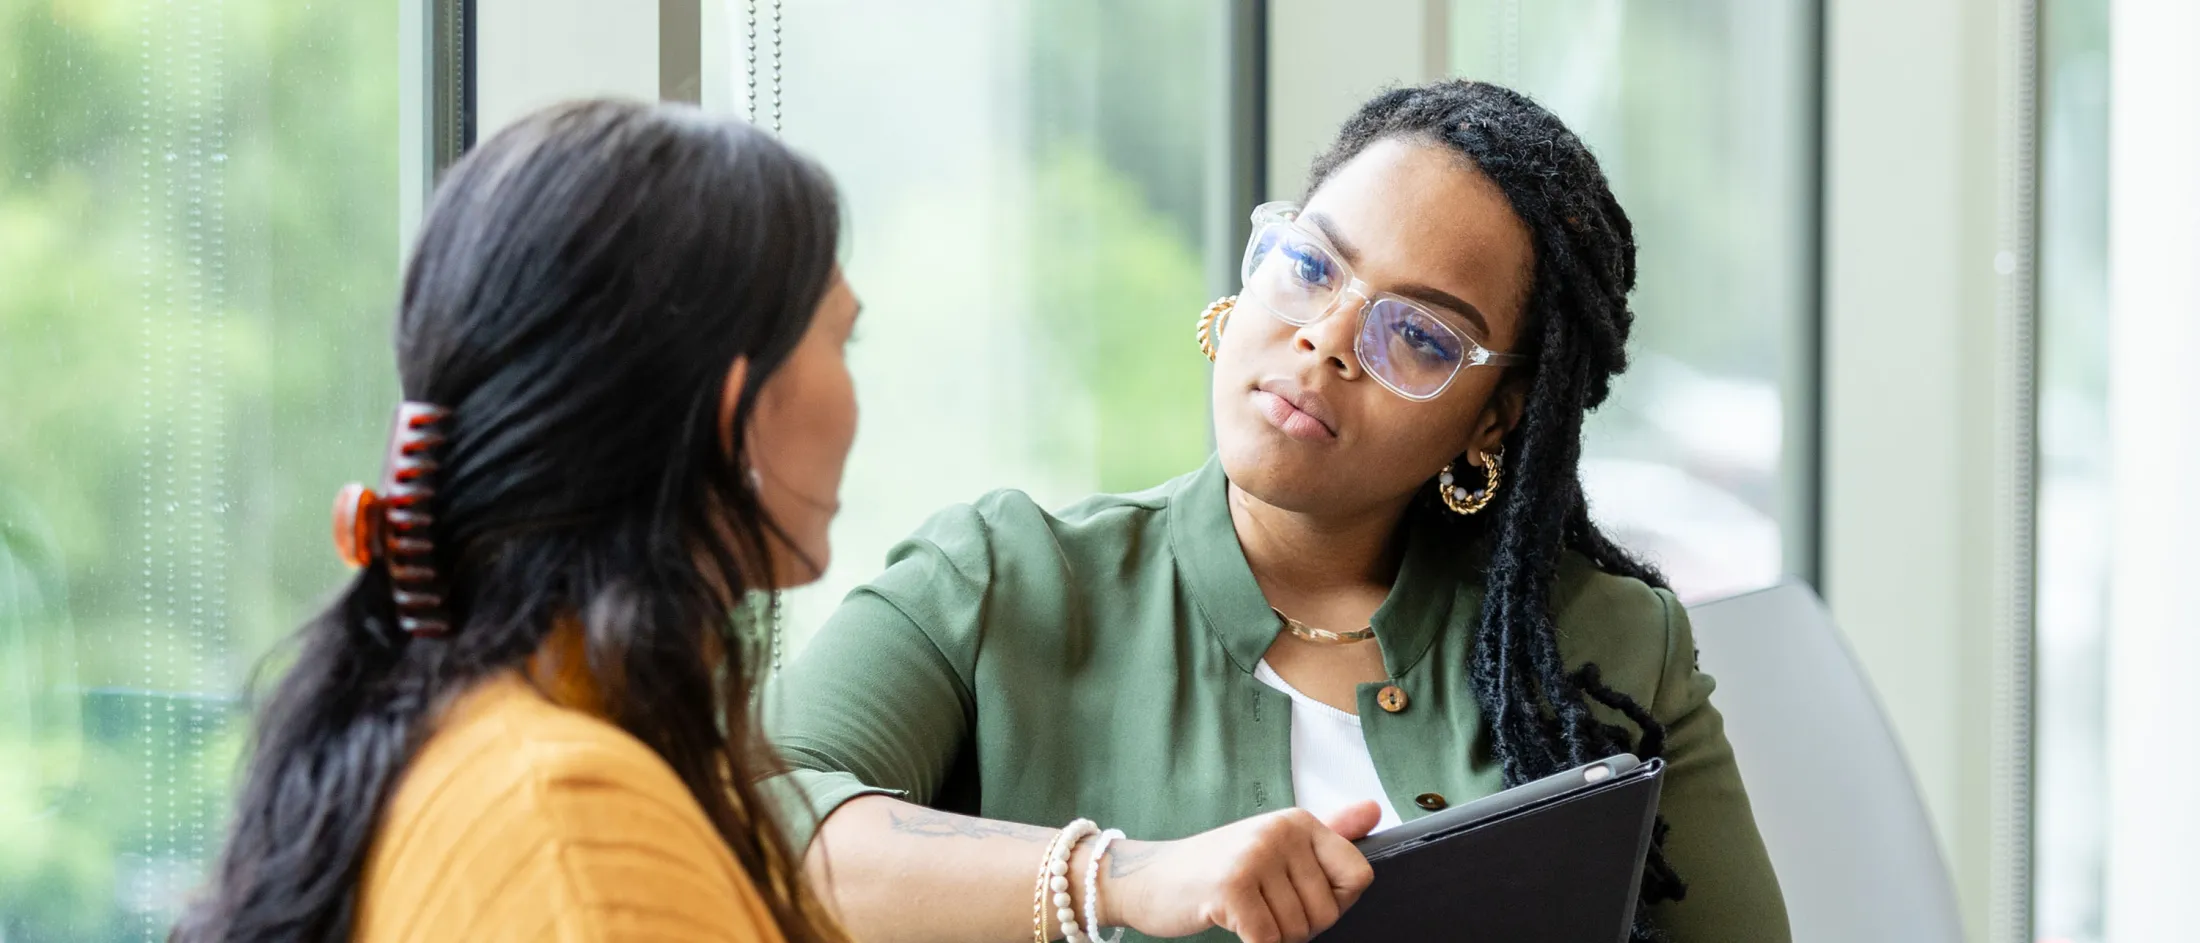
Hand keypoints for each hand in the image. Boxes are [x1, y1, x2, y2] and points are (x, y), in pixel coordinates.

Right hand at [1098, 802, 1378, 942]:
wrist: (1149, 879)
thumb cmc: (1218, 870)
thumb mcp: (1276, 846)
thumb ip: (1329, 834)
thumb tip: (1375, 809)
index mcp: (1299, 821)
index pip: (1358, 876)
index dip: (1335, 902)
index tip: (1300, 895)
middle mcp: (1280, 831)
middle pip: (1328, 913)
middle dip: (1298, 926)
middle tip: (1260, 906)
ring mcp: (1255, 856)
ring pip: (1297, 932)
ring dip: (1272, 937)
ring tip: (1244, 912)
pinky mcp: (1232, 887)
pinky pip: (1268, 942)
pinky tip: (1231, 921)